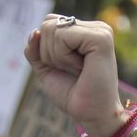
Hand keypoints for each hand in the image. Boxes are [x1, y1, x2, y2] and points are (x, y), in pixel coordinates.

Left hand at [24, 16, 124, 136]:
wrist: (91, 114)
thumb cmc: (73, 93)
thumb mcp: (46, 67)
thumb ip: (35, 49)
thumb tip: (35, 32)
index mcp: (86, 31)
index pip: (48, 23)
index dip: (46, 49)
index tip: (66, 67)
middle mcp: (95, 27)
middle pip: (48, 23)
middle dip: (49, 52)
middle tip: (71, 70)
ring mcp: (100, 31)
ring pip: (52, 29)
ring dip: (56, 56)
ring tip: (77, 70)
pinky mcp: (101, 38)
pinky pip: (62, 36)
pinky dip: (63, 57)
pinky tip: (81, 67)